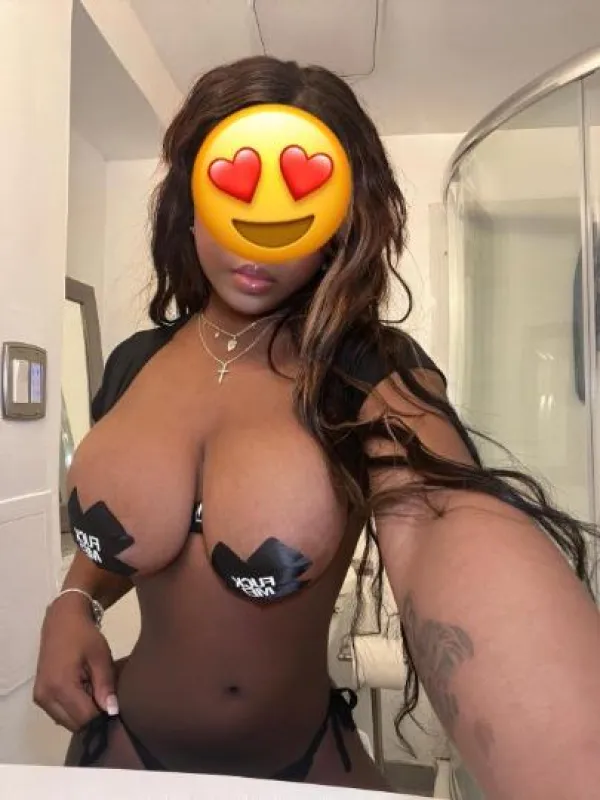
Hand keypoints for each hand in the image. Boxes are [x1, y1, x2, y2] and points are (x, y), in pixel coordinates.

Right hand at [33, 593, 117, 731]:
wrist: (62, 619)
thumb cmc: (84, 635)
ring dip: (83, 712)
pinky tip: (84, 690)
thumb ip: (106, 685)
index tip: (116, 706)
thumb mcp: (101, 656)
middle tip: (106, 696)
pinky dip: (74, 708)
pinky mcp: (40, 696)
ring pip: (67, 721)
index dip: (104, 716)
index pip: (86, 718)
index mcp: (60, 686)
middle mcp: (46, 697)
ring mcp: (40, 698)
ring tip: (95, 690)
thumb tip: (112, 711)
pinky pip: (60, 713)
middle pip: (75, 724)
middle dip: (93, 716)